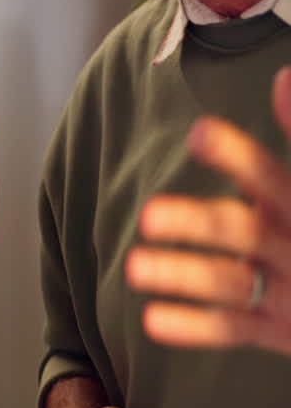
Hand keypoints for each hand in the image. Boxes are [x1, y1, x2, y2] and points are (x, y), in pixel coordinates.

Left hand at [126, 67, 290, 353]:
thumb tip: (285, 77)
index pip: (271, 177)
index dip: (237, 156)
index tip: (199, 132)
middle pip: (244, 233)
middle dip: (198, 225)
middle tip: (149, 216)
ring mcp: (289, 293)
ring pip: (230, 284)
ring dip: (182, 277)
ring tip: (133, 267)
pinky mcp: (277, 330)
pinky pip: (233, 329)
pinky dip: (195, 328)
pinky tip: (153, 319)